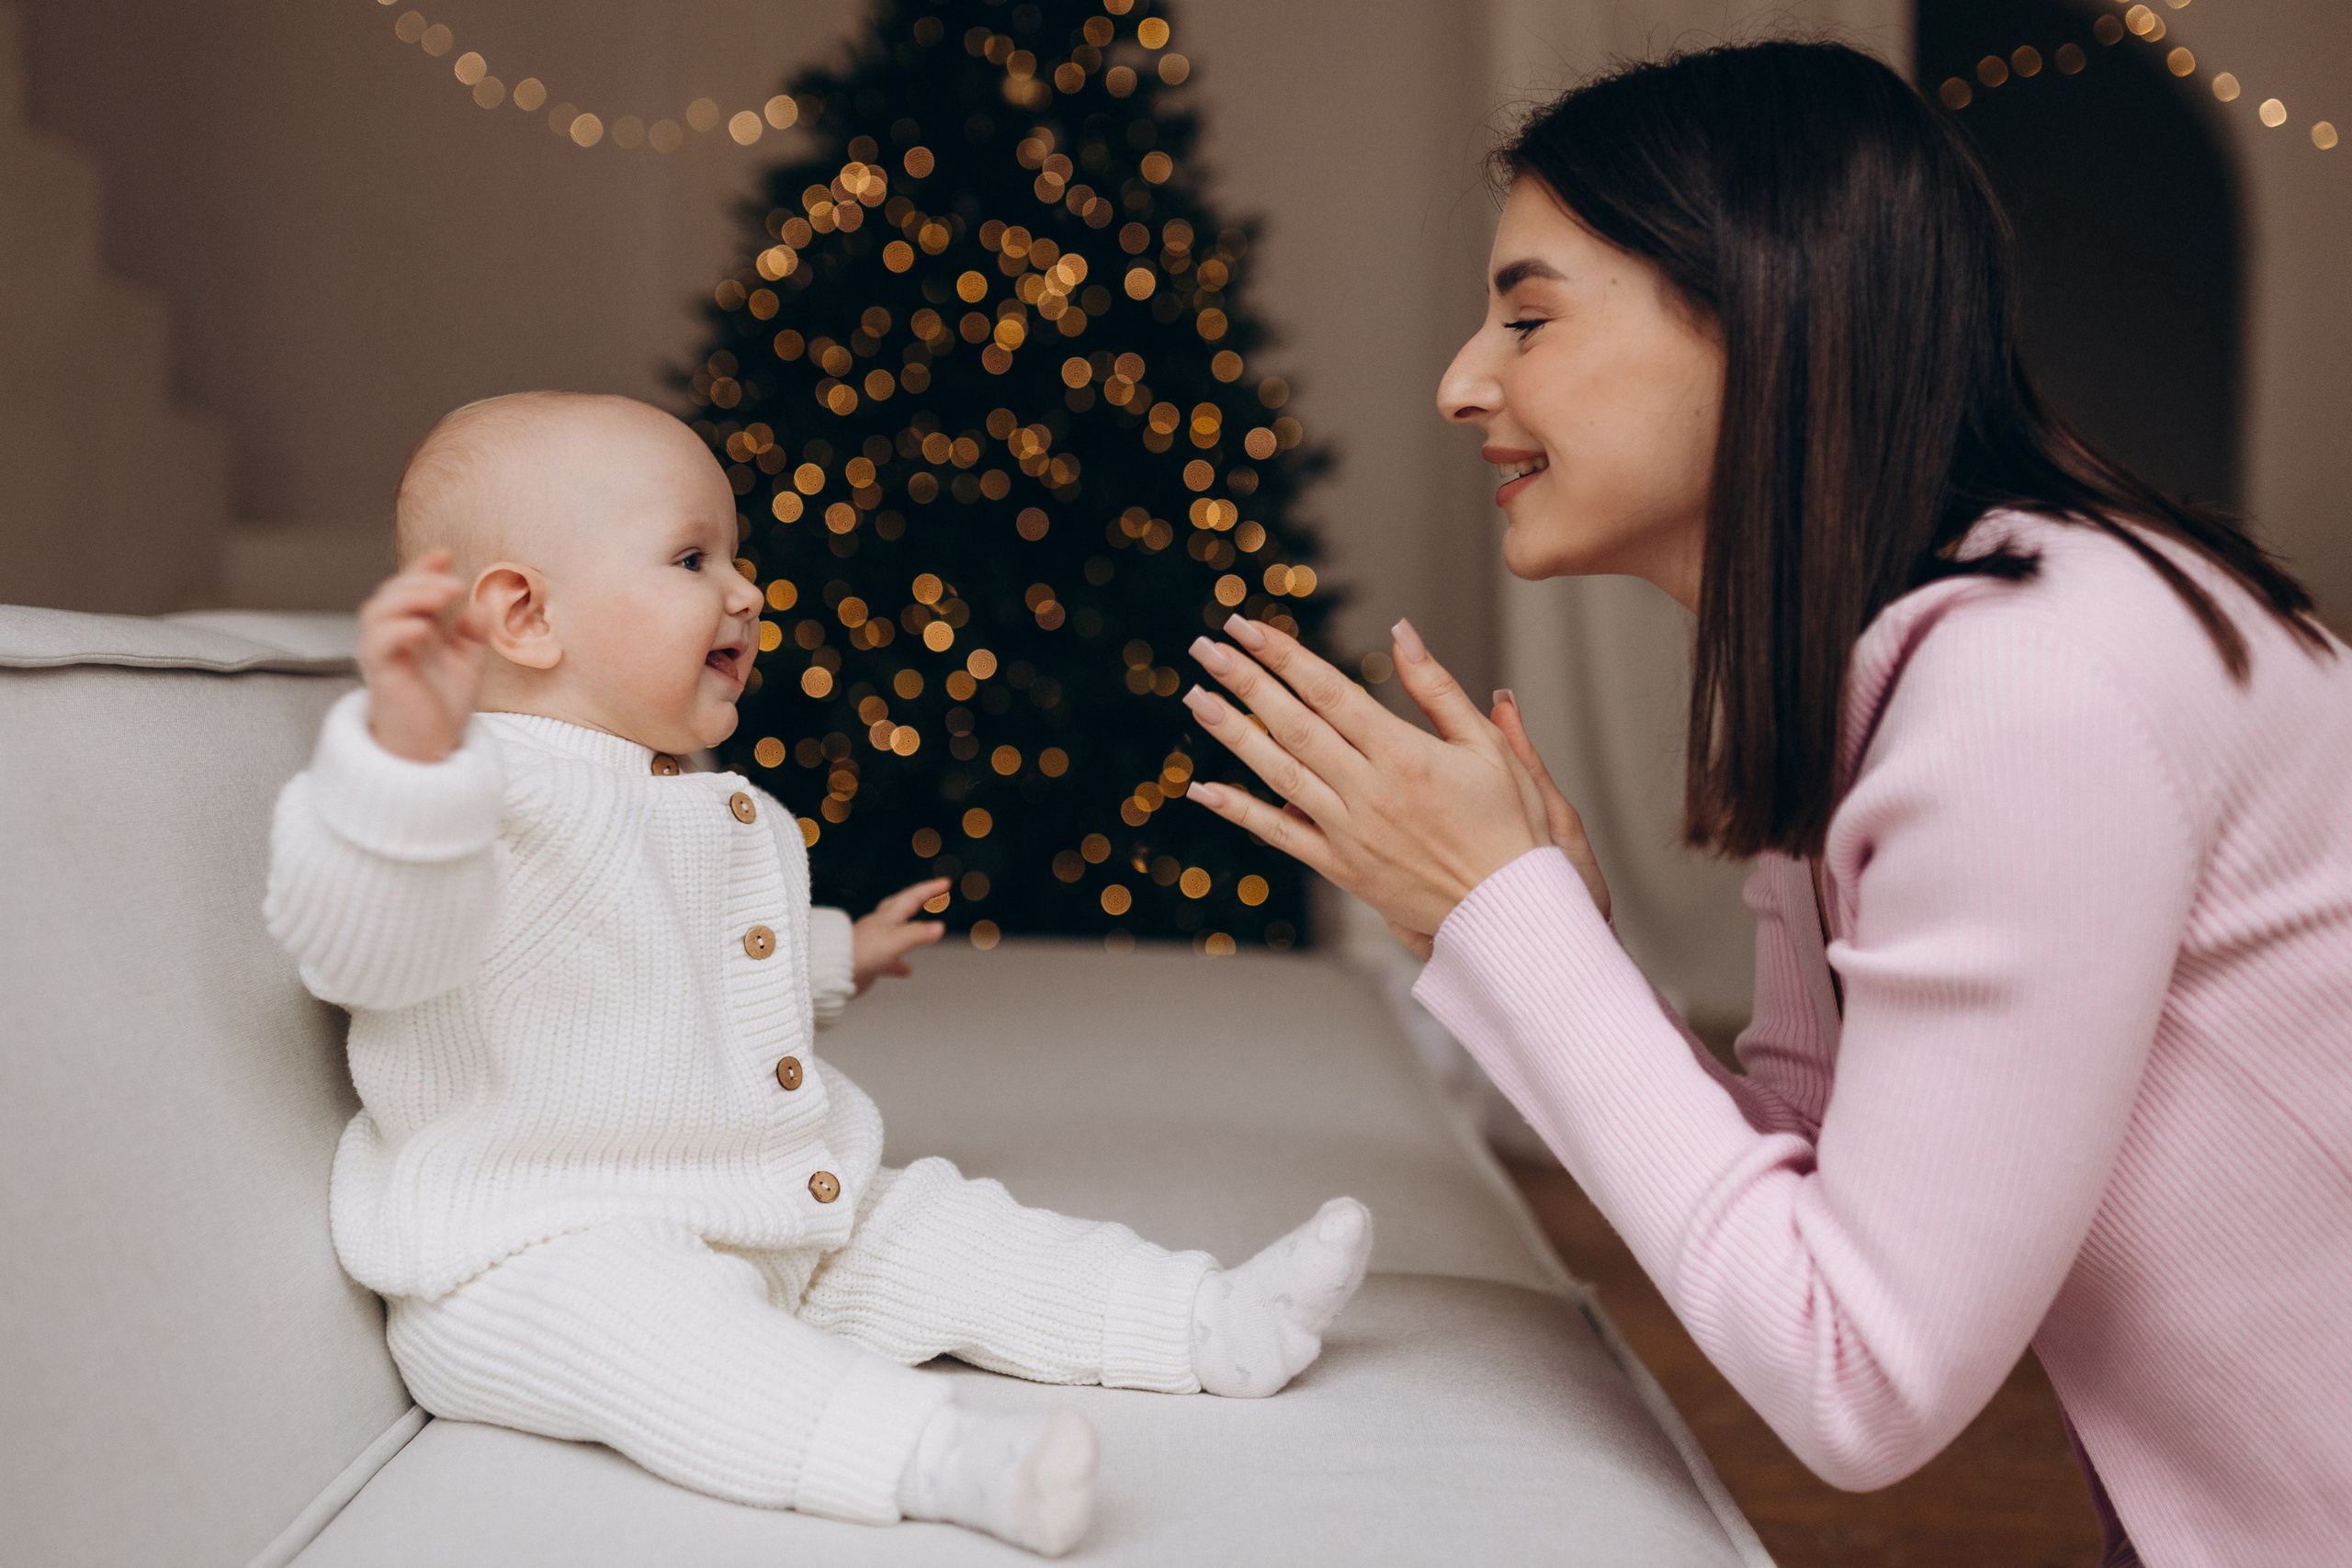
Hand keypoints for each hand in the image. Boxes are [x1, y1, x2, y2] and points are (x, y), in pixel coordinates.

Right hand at [357, 549, 489, 762]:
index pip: (410, 589)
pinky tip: (421, 627)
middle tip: (452, 582)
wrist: (432, 750)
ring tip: (439, 596)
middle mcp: (394, 639)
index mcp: (414, 631)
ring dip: (408, 598)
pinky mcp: (381, 675)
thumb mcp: (467, 664)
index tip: (445, 554)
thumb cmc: (442, 708)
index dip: (423, 568)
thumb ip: (473, 635)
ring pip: (378, 612)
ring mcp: (384, 655)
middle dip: (420, 581)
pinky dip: (398, 630)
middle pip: (392, 594)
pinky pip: (379, 645)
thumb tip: (479, 606)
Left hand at [851, 878, 949, 992]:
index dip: (929, 890)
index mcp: (887, 918)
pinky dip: (899, 963)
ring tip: (925, 934)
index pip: (912, 898)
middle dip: (918, 900)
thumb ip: (918, 934)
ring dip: (911, 931)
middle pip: (901, 908)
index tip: (945, 882)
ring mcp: (873, 943)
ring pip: (895, 932)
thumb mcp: (895, 941)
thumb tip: (940, 927)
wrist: (832, 972)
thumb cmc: (861, 954)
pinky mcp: (868, 961)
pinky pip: (887, 960)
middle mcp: (879, 927)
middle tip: (932, 894)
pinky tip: (906, 970)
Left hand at [1181, 615, 1609, 941]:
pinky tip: (1203, 789)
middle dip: (1245, 682)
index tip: (1247, 625)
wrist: (1510, 911)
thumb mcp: (1487, 747)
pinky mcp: (1340, 867)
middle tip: (1205, 647)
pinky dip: (1240, 811)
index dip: (1283, 655)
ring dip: (1233, 734)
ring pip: (1278, 773)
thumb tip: (1401, 632)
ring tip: (1196, 697)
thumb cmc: (1509, 826)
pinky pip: (1280, 835)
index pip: (1329, 690)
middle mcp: (1369, 790)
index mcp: (1404, 753)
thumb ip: (1437, 688)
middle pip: (1293, 724)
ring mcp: (1349, 831)